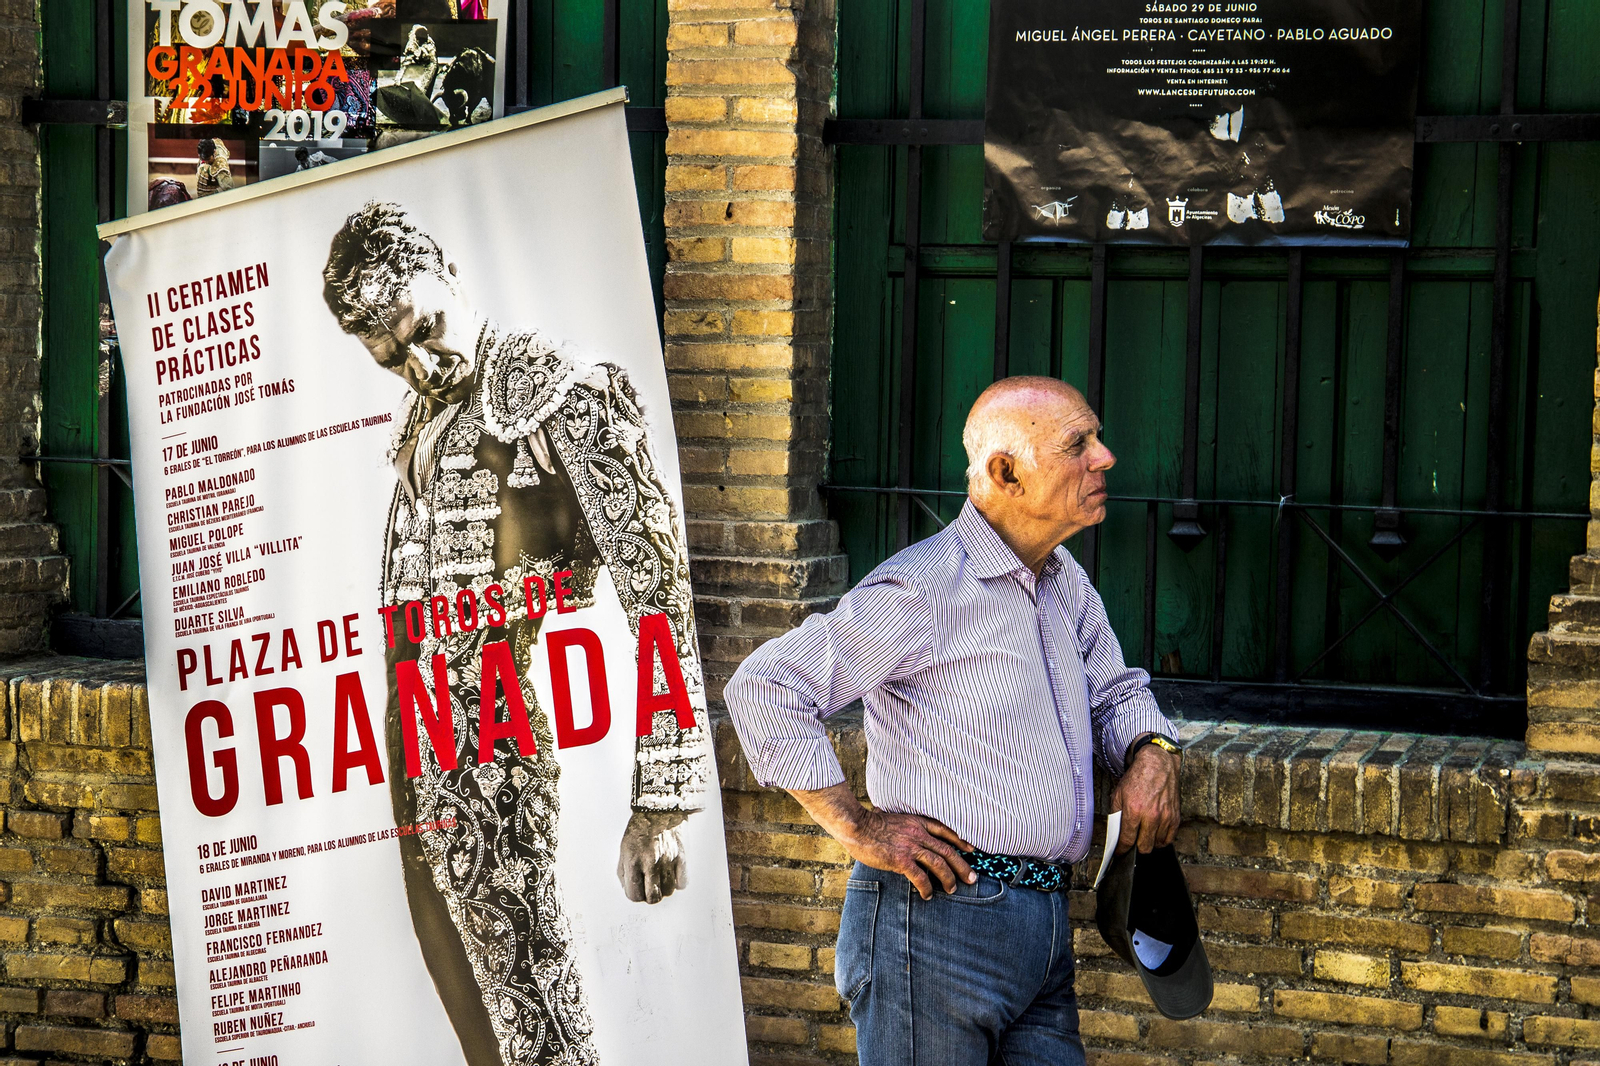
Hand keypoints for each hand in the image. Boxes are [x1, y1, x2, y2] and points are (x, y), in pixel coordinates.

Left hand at [617, 810, 688, 903]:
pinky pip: (682, 883)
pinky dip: (677, 882)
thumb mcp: (624, 849)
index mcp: (633, 860)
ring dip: (664, 888)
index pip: (634, 895)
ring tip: (661, 876)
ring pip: (669, 892)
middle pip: (653, 898)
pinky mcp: (682, 857)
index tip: (637, 888)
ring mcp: (668, 860)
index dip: (635, 894)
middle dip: (650, 895)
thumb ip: (624, 872)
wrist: (660, 808)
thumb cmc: (640, 829)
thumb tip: (630, 890)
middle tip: (650, 886)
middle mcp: (651, 863)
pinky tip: (672, 872)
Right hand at [838, 808, 976, 900]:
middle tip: (972, 879)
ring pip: (939, 865)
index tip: (971, 850)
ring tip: (952, 890)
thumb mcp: (895, 818)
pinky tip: (928, 895)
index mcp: (918, 822)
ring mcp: (911, 847)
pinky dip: (927, 887)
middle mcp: (918, 834)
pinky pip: (921, 877)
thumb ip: (907, 826)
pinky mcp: (901, 860)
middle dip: (962, 866)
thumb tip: (909, 834)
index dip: (960, 841)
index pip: (946, 831)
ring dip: (949, 879)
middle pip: (948, 851)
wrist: (857, 826)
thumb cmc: (871, 823)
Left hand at [1111, 739, 1180, 853]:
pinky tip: (1155, 833)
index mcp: (1134, 810)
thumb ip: (1116, 815)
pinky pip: (1169, 838)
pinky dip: (1161, 839)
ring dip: (1149, 842)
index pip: (1127, 840)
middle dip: (1136, 847)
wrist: (1157, 764)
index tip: (1120, 852)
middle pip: (1144, 847)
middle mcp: (1151, 815)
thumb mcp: (1118, 794)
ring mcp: (1165, 817)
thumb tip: (1115, 833)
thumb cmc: (1138, 778)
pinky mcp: (1175, 816)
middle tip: (1132, 841)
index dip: (1122, 849)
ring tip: (1144, 834)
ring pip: (1156, 844)